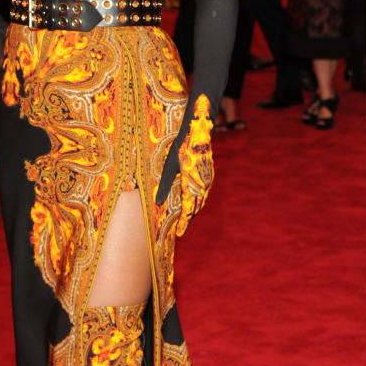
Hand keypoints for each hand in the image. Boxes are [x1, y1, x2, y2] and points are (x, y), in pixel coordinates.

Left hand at [171, 95, 214, 235]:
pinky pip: (203, 193)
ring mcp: (208, 180)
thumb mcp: (170, 167)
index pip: (189, 211)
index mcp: (193, 185)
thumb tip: (157, 202)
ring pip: (200, 201)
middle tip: (179, 229)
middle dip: (188, 219)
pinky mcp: (209, 175)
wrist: (199, 131)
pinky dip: (197, 201)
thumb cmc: (182, 148)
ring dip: (193, 211)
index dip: (184, 224)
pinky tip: (191, 201)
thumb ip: (165, 186)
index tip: (179, 234)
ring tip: (184, 219)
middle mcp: (203, 185)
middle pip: (196, 208)